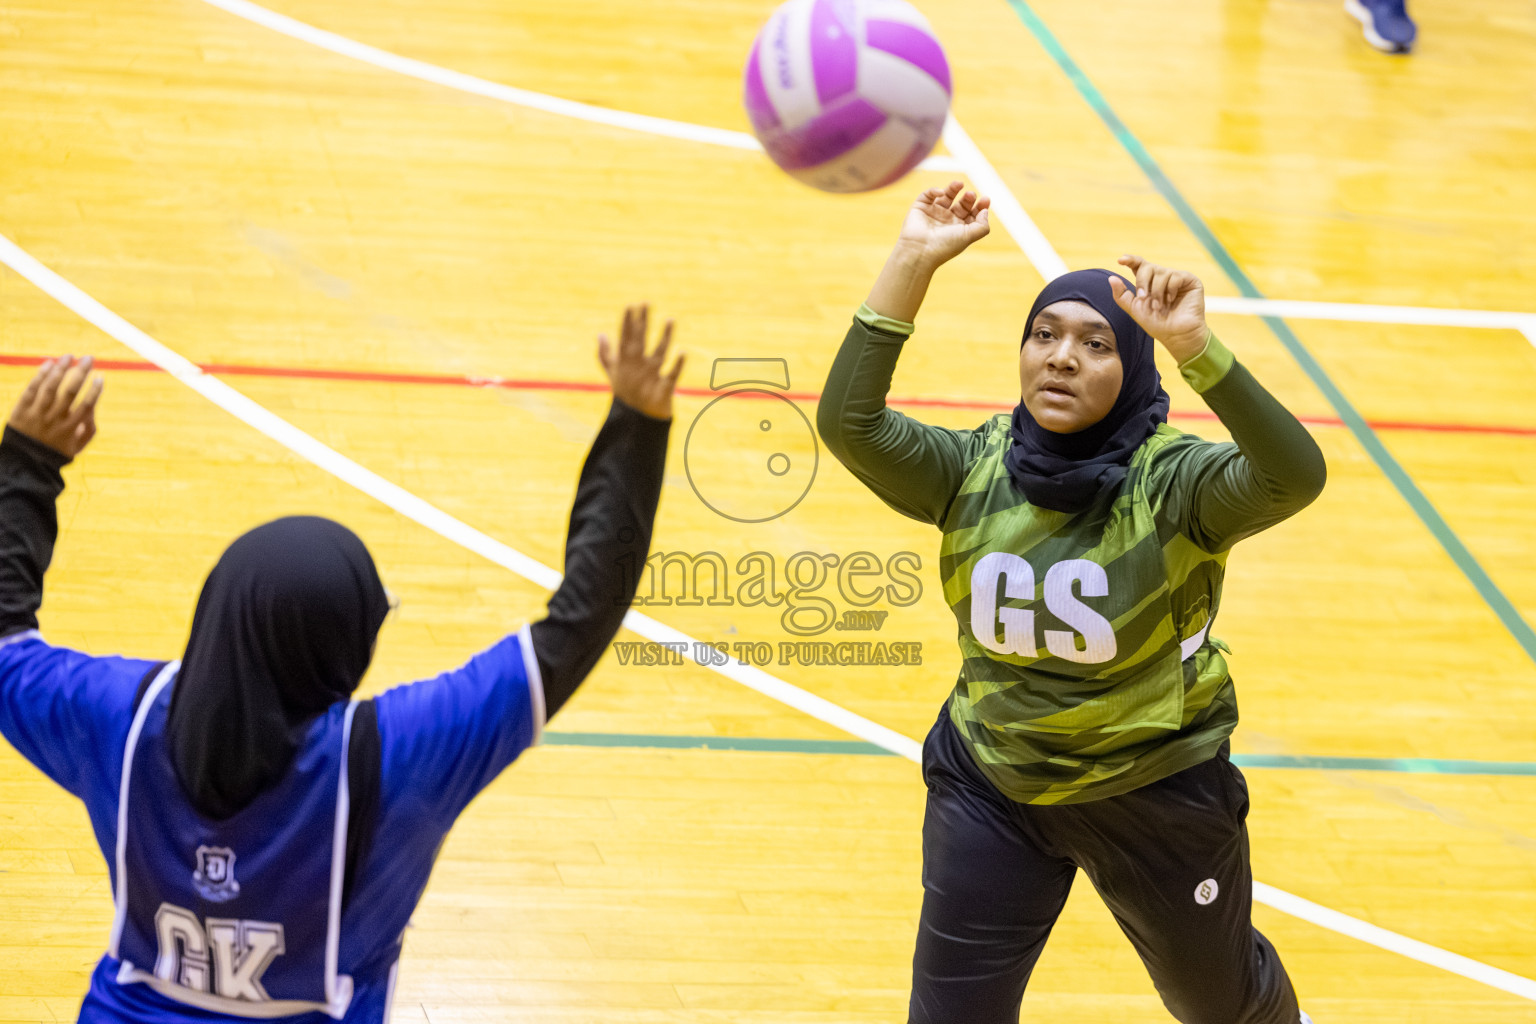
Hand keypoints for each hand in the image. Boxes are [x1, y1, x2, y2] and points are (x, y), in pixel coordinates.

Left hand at [7, 355, 103, 459]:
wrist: (23, 462)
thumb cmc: (53, 452)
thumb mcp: (76, 448)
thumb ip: (88, 431)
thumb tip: (93, 410)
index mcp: (70, 428)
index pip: (86, 405)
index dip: (94, 390)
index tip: (100, 377)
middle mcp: (54, 419)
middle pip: (70, 391)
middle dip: (81, 372)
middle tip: (89, 358)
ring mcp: (36, 414)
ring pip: (50, 388)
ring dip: (61, 369)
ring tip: (69, 356)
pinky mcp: (21, 411)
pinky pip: (31, 390)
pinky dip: (40, 376)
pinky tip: (49, 364)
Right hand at [598, 305, 684, 420]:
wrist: (636, 422)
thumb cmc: (626, 394)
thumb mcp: (613, 373)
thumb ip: (606, 354)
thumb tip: (600, 334)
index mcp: (625, 363)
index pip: (625, 339)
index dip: (627, 323)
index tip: (631, 306)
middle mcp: (637, 368)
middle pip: (640, 342)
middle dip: (642, 323)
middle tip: (646, 303)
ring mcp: (650, 378)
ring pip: (658, 354)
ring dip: (664, 337)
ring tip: (670, 320)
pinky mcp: (663, 390)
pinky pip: (671, 376)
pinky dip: (677, 365)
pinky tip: (683, 352)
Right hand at [895, 180, 990, 267]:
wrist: (919, 250)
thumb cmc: (944, 246)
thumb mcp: (968, 236)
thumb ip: (982, 225)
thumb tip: (985, 211)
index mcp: (959, 229)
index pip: (972, 214)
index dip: (980, 206)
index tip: (986, 199)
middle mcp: (947, 221)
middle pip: (962, 204)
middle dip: (968, 198)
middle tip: (971, 195)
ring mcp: (934, 213)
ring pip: (946, 196)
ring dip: (953, 188)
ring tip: (959, 184)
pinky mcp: (920, 207)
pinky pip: (928, 195)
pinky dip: (935, 191)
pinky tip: (941, 193)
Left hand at [1109, 256, 1208, 362]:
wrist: (1175, 334)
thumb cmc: (1156, 323)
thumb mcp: (1135, 309)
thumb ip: (1122, 295)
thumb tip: (1111, 278)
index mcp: (1148, 282)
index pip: (1139, 265)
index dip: (1131, 260)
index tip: (1120, 260)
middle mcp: (1162, 277)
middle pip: (1147, 267)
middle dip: (1142, 282)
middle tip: (1143, 297)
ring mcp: (1176, 278)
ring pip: (1161, 272)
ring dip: (1156, 292)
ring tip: (1159, 306)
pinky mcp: (1190, 280)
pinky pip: (1175, 276)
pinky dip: (1170, 290)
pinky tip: (1171, 300)